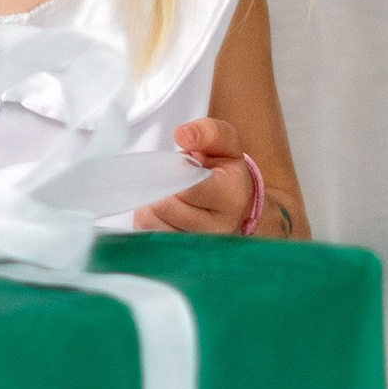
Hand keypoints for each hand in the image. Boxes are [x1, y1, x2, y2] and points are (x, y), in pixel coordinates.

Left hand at [134, 117, 267, 236]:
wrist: (238, 207)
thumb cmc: (227, 173)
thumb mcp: (226, 145)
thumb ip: (209, 132)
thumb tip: (183, 135)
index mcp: (231, 196)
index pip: (188, 187)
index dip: (173, 173)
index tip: (176, 166)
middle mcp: (218, 227)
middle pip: (167, 205)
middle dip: (161, 186)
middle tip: (169, 179)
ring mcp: (200, 246)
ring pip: (155, 222)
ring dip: (152, 202)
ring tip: (167, 194)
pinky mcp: (182, 256)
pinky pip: (150, 235)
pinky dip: (149, 219)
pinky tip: (162, 211)